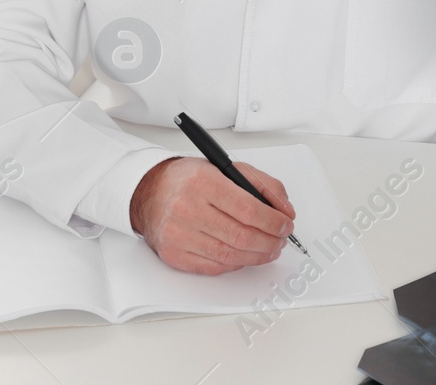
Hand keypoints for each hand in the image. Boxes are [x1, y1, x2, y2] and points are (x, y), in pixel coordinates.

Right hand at [128, 156, 296, 274]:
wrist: (149, 192)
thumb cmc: (189, 180)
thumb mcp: (228, 168)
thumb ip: (263, 185)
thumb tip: (285, 210)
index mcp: (204, 182)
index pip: (249, 210)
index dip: (274, 222)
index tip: (286, 225)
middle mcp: (188, 209)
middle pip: (242, 236)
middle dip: (270, 242)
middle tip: (280, 240)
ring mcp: (179, 235)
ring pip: (230, 256)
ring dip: (258, 256)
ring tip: (268, 249)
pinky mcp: (174, 255)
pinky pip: (215, 267)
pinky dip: (236, 263)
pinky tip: (245, 255)